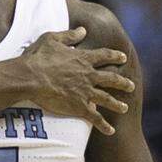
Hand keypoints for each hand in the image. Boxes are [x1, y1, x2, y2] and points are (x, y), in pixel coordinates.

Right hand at [20, 27, 134, 134]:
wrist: (30, 78)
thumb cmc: (37, 58)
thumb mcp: (52, 39)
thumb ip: (69, 35)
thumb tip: (82, 30)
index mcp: (83, 58)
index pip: (104, 56)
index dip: (114, 56)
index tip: (122, 57)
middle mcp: (89, 75)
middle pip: (111, 79)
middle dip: (122, 83)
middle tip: (131, 86)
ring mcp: (86, 92)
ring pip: (107, 99)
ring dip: (117, 104)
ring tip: (124, 108)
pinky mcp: (79, 107)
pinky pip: (95, 117)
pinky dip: (103, 125)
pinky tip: (110, 131)